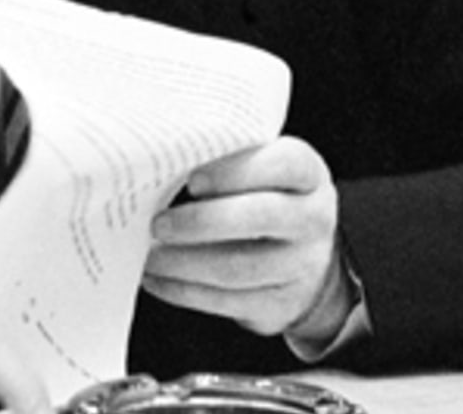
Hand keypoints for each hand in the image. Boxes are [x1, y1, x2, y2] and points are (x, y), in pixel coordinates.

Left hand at [142, 136, 349, 340]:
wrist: (302, 255)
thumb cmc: (259, 194)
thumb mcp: (255, 166)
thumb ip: (219, 158)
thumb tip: (158, 162)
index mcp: (307, 173)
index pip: (283, 164)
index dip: (236, 172)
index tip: (192, 180)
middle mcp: (313, 219)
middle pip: (260, 218)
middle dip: (201, 222)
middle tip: (158, 223)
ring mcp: (302, 266)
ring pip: (240, 267)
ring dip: (185, 263)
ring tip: (149, 255)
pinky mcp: (282, 303)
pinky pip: (230, 301)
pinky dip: (185, 291)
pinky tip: (156, 278)